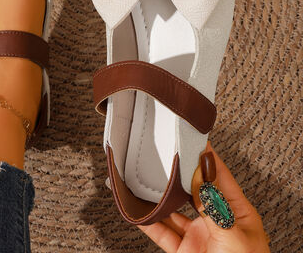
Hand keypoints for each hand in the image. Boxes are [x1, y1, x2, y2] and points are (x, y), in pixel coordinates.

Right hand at [138, 143, 269, 252]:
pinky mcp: (183, 250)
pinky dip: (149, 221)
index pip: (219, 175)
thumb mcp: (233, 236)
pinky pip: (162, 232)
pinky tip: (140, 211)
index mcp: (237, 212)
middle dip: (179, 173)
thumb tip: (202, 174)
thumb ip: (214, 205)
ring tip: (146, 180)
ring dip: (160, 197)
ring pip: (174, 209)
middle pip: (193, 189)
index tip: (191, 137)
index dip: (205, 156)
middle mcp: (216, 220)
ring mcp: (198, 235)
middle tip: (165, 155)